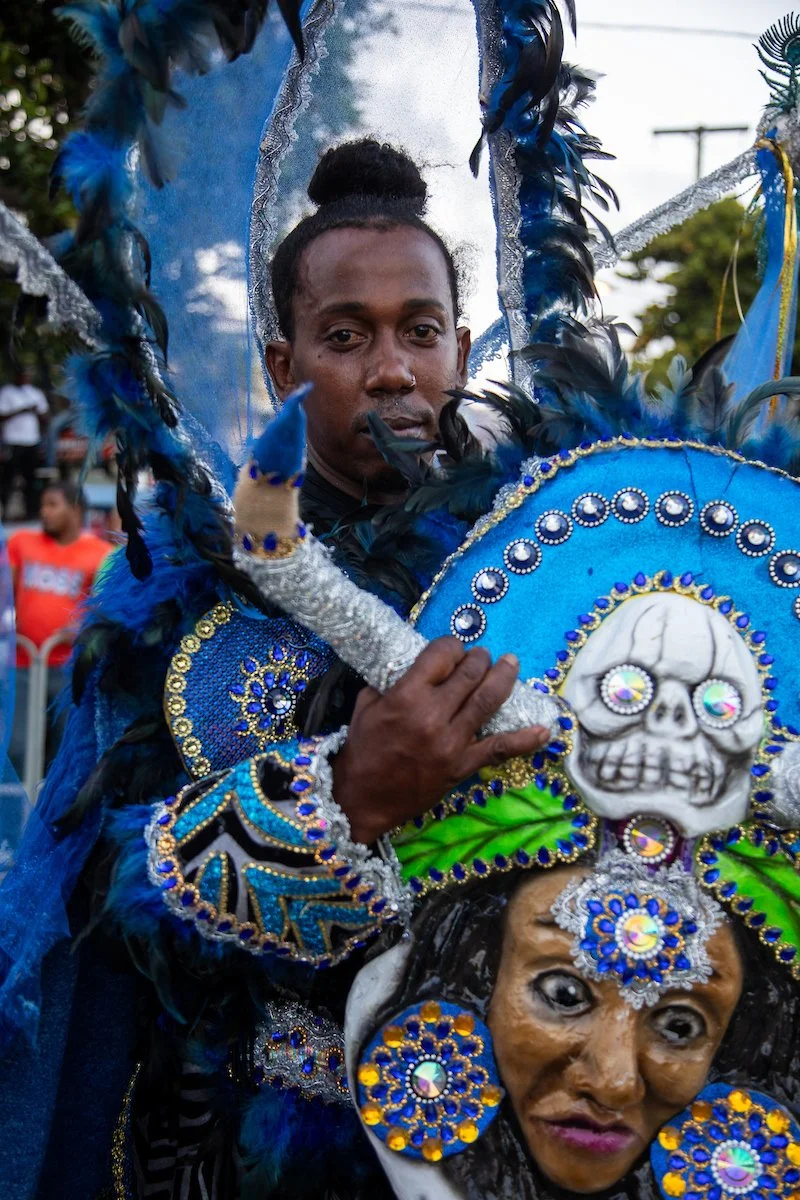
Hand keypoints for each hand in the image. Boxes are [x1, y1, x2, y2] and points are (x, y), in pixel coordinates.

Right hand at [332, 636, 550, 843]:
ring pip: (488, 700)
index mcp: (406, 696)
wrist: (361, 798)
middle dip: (479, 658)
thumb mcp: (366, 706)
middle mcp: (433, 715)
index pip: (441, 655)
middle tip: (482, 655)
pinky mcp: (462, 765)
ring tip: (510, 664)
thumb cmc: (362, 749)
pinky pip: (498, 749)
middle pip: (469, 673)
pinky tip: (544, 729)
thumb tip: (417, 666)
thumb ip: (391, 682)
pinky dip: (524, 739)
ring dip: (503, 677)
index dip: (452, 646)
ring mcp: (451, 741)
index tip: (453, 649)